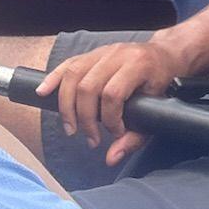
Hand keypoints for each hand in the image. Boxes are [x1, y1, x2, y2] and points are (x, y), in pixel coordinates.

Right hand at [36, 37, 190, 168]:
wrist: (165, 55)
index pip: (113, 93)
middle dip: (85, 118)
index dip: (110, 119)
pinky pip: (68, 64)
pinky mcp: (92, 53)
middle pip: (88, 86)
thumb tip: (111, 158)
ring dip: (66, 105)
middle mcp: (118, 54)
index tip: (115, 133)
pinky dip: (54, 79)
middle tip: (90, 138)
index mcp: (138, 65)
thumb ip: (136, 136)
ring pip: (74, 74)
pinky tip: (43, 93)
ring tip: (70, 128)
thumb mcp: (157, 109)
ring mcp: (103, 51)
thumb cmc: (161, 83)